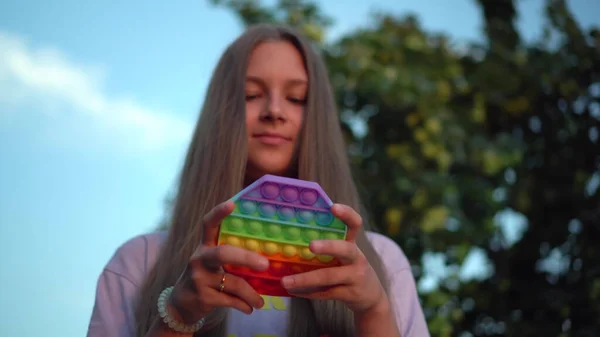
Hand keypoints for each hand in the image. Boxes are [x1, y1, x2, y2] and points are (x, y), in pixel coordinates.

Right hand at [169, 201, 268, 323]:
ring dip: (251, 294)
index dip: (218, 213)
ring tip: (261, 302)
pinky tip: (250, 308)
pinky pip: (230, 300)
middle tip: (265, 265)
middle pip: (223, 253)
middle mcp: (199, 259)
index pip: (208, 224)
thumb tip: (268, 258)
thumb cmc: (206, 278)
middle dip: (246, 258)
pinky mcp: (202, 296)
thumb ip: (231, 257)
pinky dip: (243, 305)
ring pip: (233, 283)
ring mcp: (199, 278)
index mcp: (204, 246)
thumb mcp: (212, 263)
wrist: (181, 305)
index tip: (232, 204)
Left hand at [280, 204, 386, 313]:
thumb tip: (291, 237)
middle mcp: (356, 258)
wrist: (371, 297)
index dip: (346, 214)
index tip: (333, 207)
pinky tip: (293, 292)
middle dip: (328, 246)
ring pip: (329, 276)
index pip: (355, 224)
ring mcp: (355, 276)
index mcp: (352, 243)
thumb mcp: (345, 255)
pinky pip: (325, 293)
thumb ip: (328, 246)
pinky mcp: (350, 294)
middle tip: (311, 245)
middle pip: (345, 249)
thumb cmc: (349, 269)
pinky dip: (307, 292)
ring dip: (305, 279)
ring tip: (285, 281)